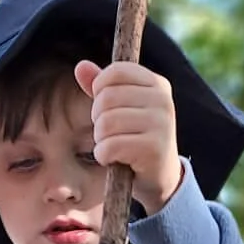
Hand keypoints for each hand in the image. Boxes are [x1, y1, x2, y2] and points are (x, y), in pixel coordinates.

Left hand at [74, 59, 182, 213]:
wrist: (160, 177)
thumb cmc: (137, 138)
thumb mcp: (122, 109)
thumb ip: (102, 87)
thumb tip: (81, 66)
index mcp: (157, 84)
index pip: (116, 72)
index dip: (100, 90)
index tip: (107, 108)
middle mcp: (163, 100)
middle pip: (107, 97)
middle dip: (98, 118)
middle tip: (109, 133)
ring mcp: (161, 124)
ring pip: (107, 122)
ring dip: (100, 139)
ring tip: (111, 146)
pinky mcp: (153, 149)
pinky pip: (111, 146)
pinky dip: (104, 155)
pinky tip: (113, 159)